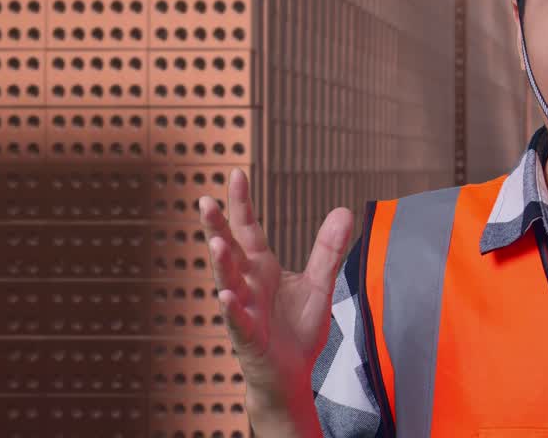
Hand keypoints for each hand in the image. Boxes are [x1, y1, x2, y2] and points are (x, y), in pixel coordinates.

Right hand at [198, 168, 353, 413]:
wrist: (291, 375)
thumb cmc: (297, 329)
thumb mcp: (319, 284)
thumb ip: (328, 249)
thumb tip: (343, 209)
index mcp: (262, 268)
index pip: (248, 230)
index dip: (241, 203)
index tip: (235, 172)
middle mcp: (247, 284)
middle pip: (229, 250)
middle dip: (217, 226)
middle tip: (204, 201)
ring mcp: (244, 310)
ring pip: (228, 282)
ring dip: (221, 263)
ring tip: (216, 241)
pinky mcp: (248, 337)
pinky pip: (238, 321)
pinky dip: (232, 308)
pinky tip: (227, 295)